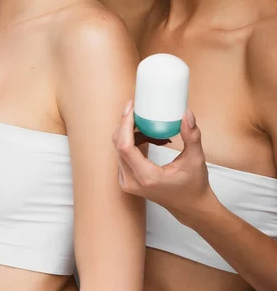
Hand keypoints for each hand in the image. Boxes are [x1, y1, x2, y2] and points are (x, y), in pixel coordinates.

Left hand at [113, 100, 213, 224]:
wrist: (191, 207)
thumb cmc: (194, 185)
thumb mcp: (196, 159)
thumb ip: (192, 136)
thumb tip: (187, 114)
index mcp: (147, 177)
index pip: (125, 146)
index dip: (125, 124)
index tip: (132, 107)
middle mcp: (132, 182)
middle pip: (119, 145)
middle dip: (126, 123)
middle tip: (139, 108)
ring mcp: (127, 182)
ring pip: (119, 148)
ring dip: (131, 132)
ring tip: (152, 126)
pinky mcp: (127, 180)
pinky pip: (123, 154)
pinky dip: (134, 141)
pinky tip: (150, 137)